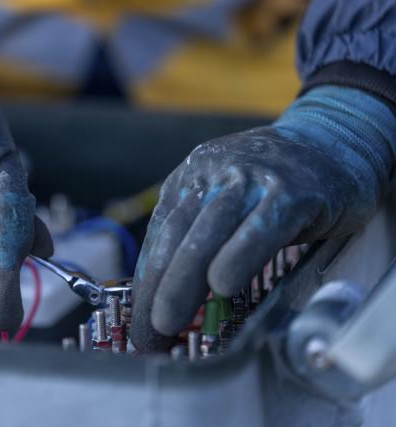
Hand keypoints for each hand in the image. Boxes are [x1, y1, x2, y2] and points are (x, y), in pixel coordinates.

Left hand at [130, 123, 389, 350]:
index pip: (159, 235)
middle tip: (148, 332)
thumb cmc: (275, 183)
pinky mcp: (291, 191)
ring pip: (207, 234)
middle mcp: (213, 173)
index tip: (138, 321)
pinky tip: (221, 286)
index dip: (145, 282)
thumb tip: (168, 290)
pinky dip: (237, 258)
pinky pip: (259, 229)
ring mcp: (251, 179)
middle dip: (156, 289)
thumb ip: (199, 232)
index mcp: (190, 177)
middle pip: (176, 236)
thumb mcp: (226, 197)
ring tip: (168, 321)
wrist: (335, 139)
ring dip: (182, 283)